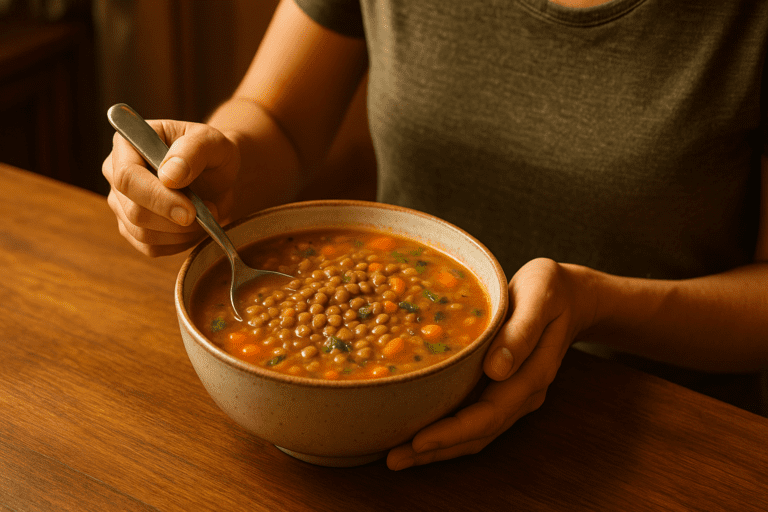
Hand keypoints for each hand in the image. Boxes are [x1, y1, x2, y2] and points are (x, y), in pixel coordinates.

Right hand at [103, 119, 240, 255]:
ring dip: (182, 232)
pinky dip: (179, 243)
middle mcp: (115, 174)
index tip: (191, 210)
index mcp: (127, 144)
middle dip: (175, 219)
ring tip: (207, 214)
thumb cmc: (212, 152)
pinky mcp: (133, 228)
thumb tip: (169, 176)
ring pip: (142, 233)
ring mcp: (121, 204)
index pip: (127, 177)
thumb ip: (192, 151)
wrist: (218, 174)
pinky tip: (196, 227)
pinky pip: (151, 248)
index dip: (158, 198)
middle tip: (209, 211)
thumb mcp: (211, 141)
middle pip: (134, 211)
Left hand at [386, 258, 595, 469]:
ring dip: (438, 448)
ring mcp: (512, 395)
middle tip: (394, 459)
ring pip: (475, 433)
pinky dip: (447, 431)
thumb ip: (521, 332)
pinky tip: (419, 432)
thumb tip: (496, 369)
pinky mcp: (500, 389)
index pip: (490, 414)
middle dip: (436, 450)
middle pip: (478, 433)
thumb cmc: (551, 290)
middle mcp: (522, 393)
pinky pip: (473, 418)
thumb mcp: (540, 298)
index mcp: (532, 374)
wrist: (571, 296)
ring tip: (398, 456)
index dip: (454, 431)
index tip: (419, 440)